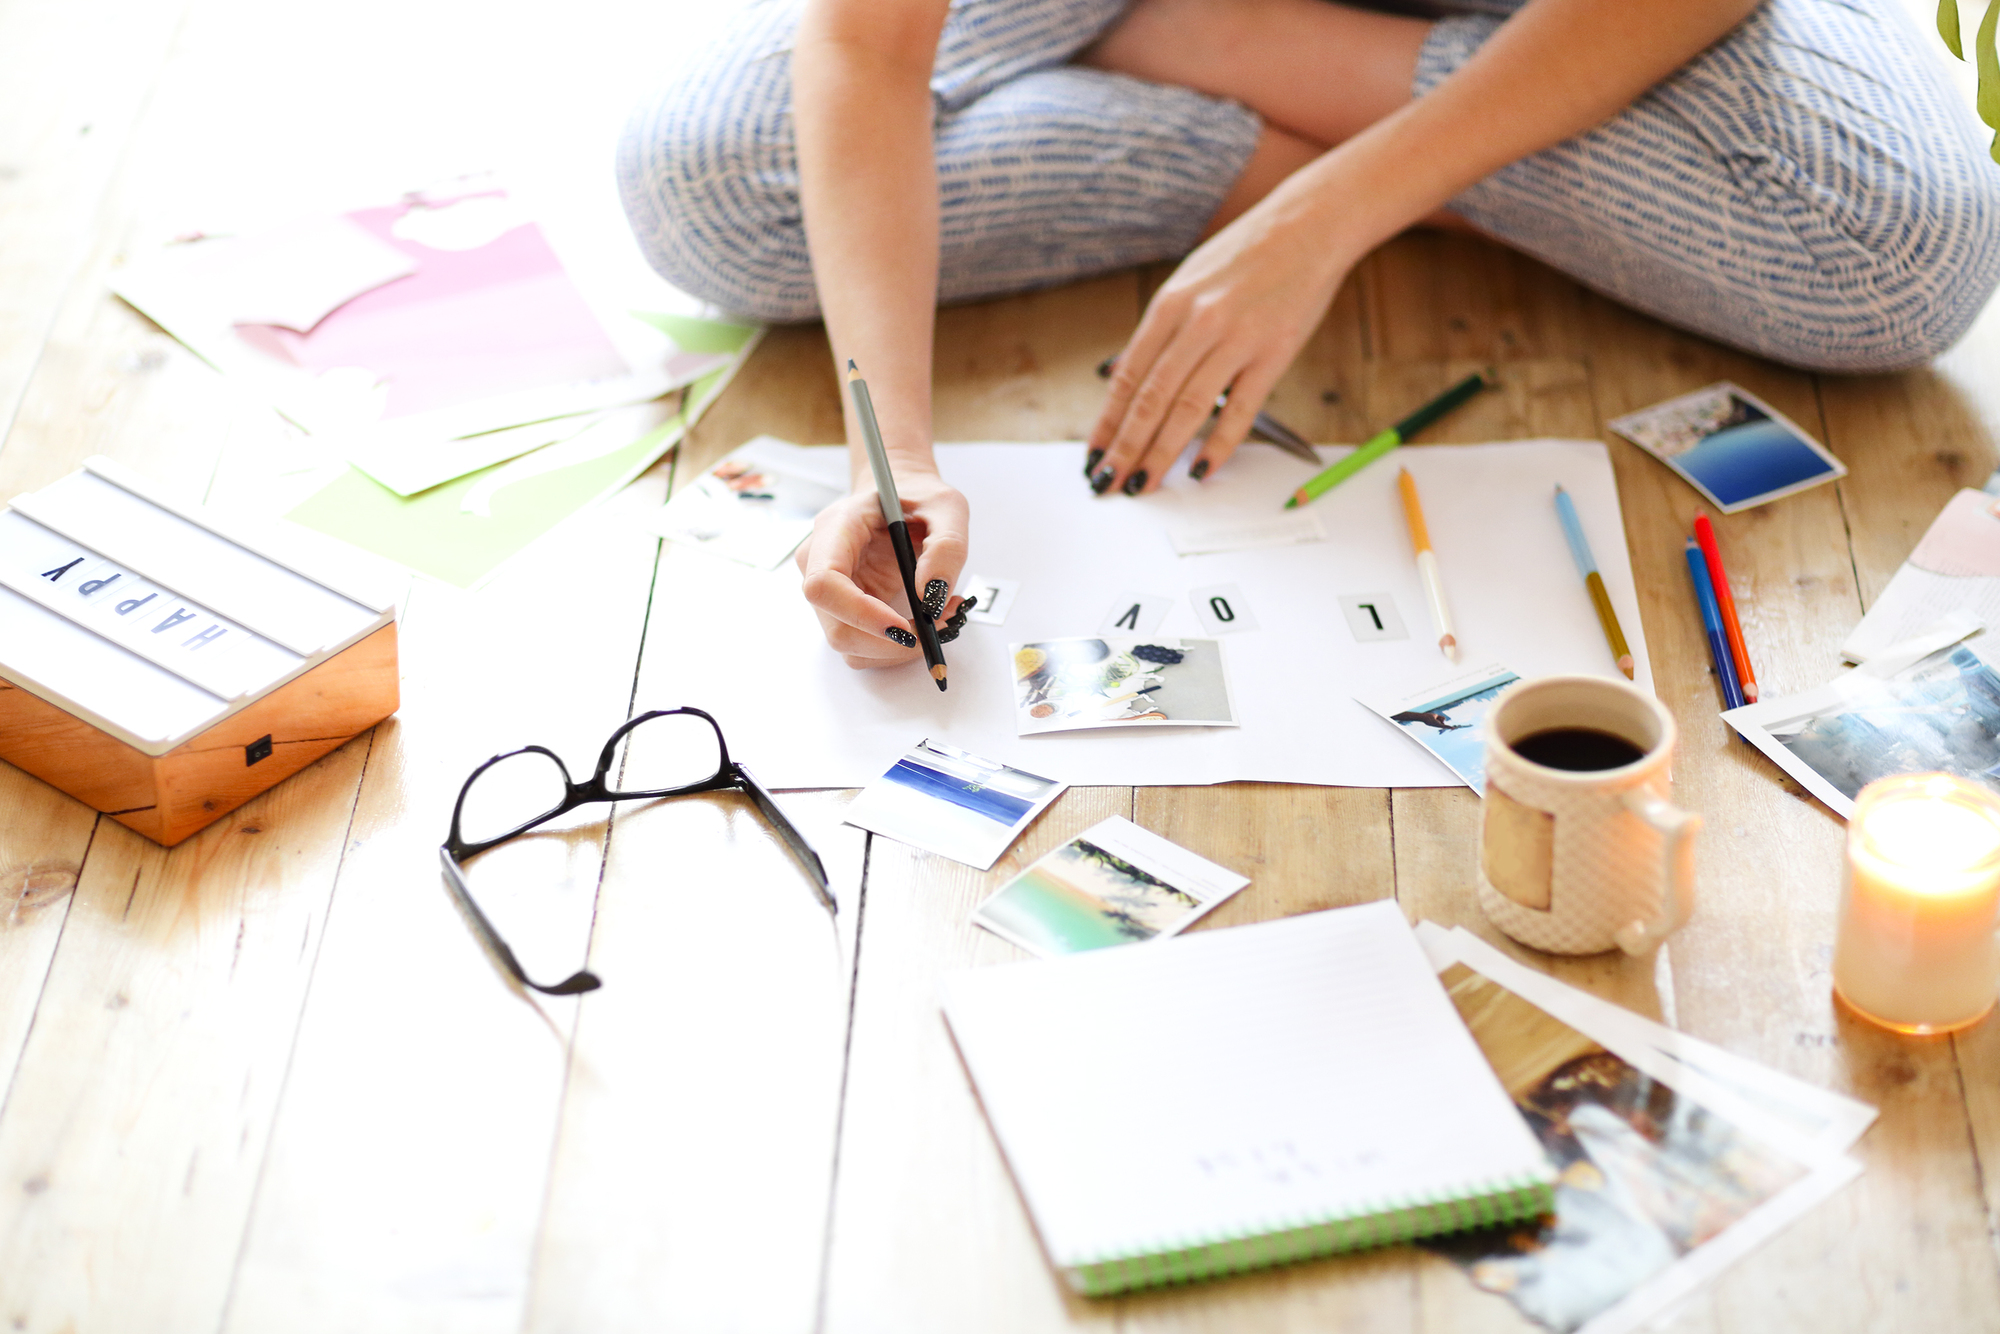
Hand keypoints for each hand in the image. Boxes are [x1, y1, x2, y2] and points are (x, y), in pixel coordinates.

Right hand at [797, 472, 970, 667]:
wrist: (904, 499)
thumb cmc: (918, 497)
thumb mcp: (947, 507)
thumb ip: (946, 547)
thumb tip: (932, 595)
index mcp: (836, 529)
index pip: (824, 584)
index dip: (860, 613)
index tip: (902, 627)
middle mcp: (820, 563)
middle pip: (837, 628)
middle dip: (889, 642)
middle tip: (938, 627)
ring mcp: (830, 592)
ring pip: (850, 645)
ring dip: (897, 649)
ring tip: (939, 617)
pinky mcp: (846, 610)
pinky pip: (864, 645)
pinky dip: (897, 647)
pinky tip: (925, 620)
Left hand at [1086, 187, 1357, 494]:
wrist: (1309, 224)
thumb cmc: (1247, 255)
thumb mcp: (1188, 281)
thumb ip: (1160, 331)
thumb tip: (1126, 377)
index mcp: (1168, 305)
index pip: (1126, 378)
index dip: (1107, 424)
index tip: (1094, 455)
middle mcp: (1196, 322)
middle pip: (1150, 400)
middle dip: (1125, 448)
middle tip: (1109, 483)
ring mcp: (1236, 338)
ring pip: (1188, 409)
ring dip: (1161, 454)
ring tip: (1144, 485)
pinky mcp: (1274, 352)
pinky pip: (1240, 409)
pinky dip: (1218, 444)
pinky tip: (1201, 470)